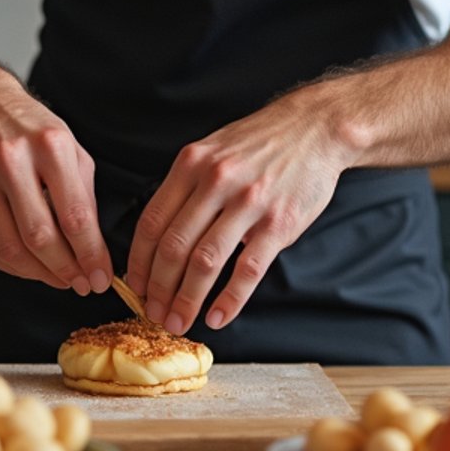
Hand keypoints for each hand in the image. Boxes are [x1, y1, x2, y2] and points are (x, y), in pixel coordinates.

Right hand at [0, 66, 111, 294]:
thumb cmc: (30, 129)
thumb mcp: (69, 148)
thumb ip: (83, 196)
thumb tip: (93, 250)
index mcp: (49, 144)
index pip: (74, 215)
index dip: (91, 254)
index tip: (100, 277)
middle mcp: (10, 158)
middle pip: (40, 236)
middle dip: (66, 269)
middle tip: (81, 284)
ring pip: (10, 248)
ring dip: (39, 273)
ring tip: (57, 277)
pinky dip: (11, 265)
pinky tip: (29, 266)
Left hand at [126, 84, 348, 333]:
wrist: (314, 128)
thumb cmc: (260, 142)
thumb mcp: (213, 150)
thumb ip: (186, 186)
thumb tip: (159, 235)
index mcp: (192, 164)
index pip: (152, 222)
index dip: (139, 262)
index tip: (135, 286)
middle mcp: (216, 181)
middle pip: (174, 246)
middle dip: (158, 288)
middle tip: (154, 313)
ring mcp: (249, 203)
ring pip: (205, 262)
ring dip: (187, 299)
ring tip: (179, 322)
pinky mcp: (279, 223)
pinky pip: (247, 270)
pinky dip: (229, 300)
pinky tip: (218, 317)